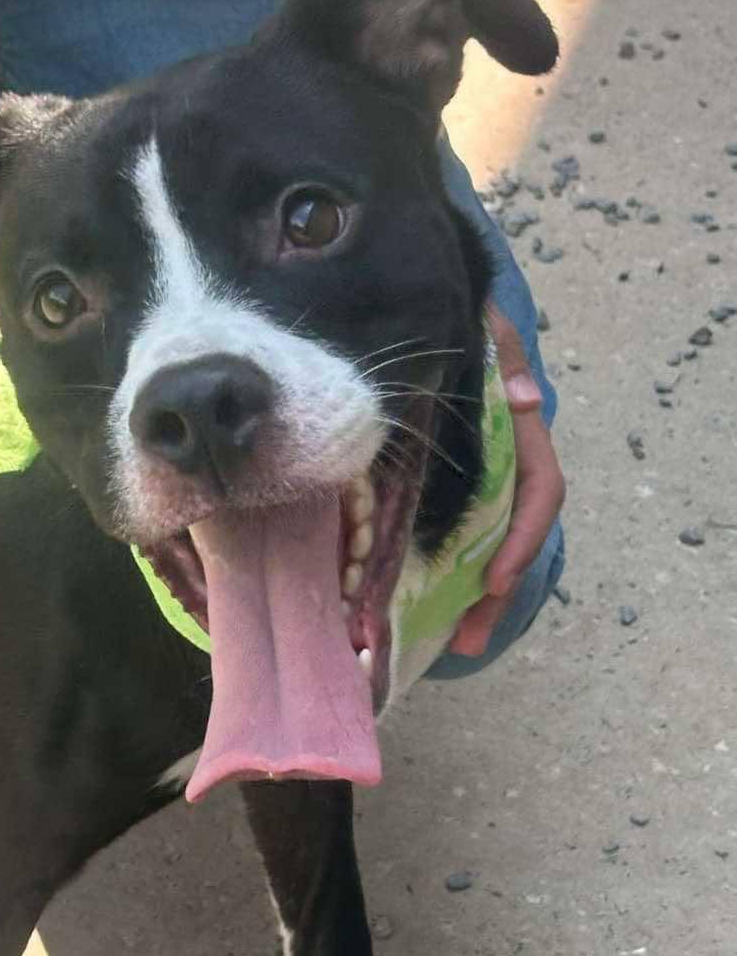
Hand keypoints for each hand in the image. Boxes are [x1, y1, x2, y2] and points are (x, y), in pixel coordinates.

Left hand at [449, 303, 564, 656]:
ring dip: (472, 600)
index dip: (520, 539)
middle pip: (510, 538)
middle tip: (468, 638)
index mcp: (518, 434)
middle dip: (494, 593)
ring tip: (452, 646)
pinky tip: (418, 610)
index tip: (494, 579)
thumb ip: (503, 357)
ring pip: (481, 547)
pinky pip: (448, 538)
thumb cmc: (459, 322)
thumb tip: (528, 398)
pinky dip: (440, 575)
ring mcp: (471, 480)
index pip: (537, 493)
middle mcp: (501, 465)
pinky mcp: (437, 489)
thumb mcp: (482, 330)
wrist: (425, 308)